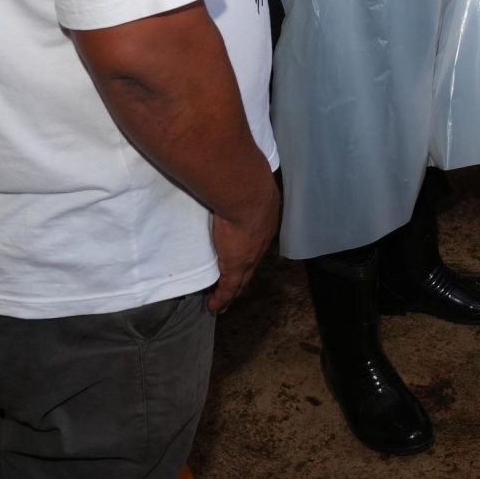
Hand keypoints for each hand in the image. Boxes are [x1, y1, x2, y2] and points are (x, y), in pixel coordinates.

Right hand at [207, 176, 279, 312]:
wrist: (247, 192)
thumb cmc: (246, 181)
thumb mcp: (248, 183)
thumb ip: (240, 183)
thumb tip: (231, 171)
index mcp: (265, 220)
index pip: (258, 240)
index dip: (252, 250)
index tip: (246, 256)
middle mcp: (262, 240)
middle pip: (253, 264)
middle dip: (245, 275)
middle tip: (238, 286)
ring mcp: (249, 255)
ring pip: (242, 279)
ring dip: (234, 290)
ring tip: (226, 300)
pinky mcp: (234, 265)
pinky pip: (228, 288)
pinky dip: (221, 299)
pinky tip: (214, 307)